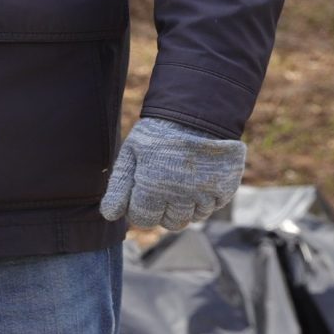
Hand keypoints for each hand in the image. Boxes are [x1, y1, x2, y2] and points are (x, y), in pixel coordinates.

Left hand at [100, 118, 247, 230]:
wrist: (198, 111)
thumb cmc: (159, 133)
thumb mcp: (131, 152)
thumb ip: (119, 186)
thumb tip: (109, 215)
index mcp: (153, 186)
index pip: (143, 219)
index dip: (140, 207)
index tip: (143, 191)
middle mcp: (179, 194)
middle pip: (169, 223)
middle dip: (163, 209)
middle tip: (163, 185)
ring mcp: (204, 193)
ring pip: (191, 218)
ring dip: (184, 206)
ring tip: (180, 181)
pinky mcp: (224, 188)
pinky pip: (211, 208)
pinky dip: (204, 199)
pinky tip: (197, 179)